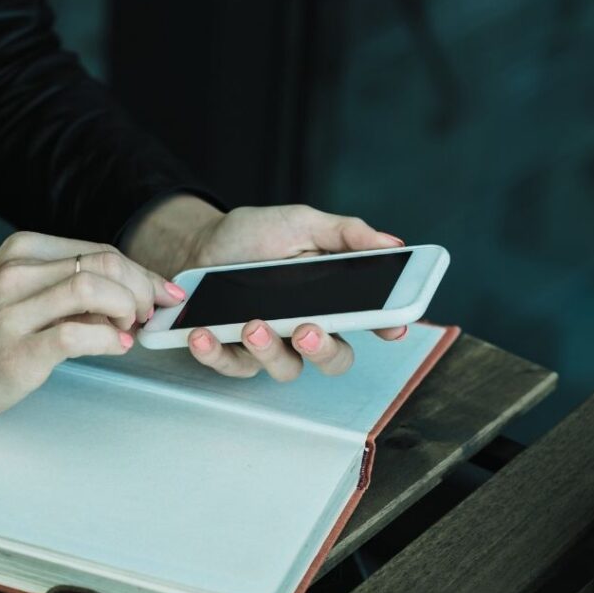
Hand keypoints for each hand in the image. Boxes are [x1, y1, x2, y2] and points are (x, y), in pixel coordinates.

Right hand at [0, 231, 184, 431]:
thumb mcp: (12, 292)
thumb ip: (61, 289)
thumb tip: (120, 300)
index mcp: (22, 252)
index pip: (99, 251)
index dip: (140, 272)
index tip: (159, 290)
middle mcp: (19, 273)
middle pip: (105, 264)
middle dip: (143, 288)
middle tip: (150, 313)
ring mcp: (15, 311)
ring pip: (95, 290)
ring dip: (129, 310)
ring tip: (130, 329)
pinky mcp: (18, 350)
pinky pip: (78, 335)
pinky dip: (109, 340)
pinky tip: (115, 346)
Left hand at [164, 202, 408, 380]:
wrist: (200, 244)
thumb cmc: (255, 236)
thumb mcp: (301, 223)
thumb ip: (344, 233)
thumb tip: (391, 243)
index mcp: (332, 300)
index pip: (369, 322)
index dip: (387, 329)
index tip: (393, 329)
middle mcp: (306, 329)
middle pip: (333, 360)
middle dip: (324, 350)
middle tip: (307, 330)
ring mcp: (271, 346)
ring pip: (285, 369)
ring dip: (269, 350)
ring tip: (251, 324)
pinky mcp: (233, 355)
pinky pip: (231, 366)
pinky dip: (215, 353)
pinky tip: (203, 333)